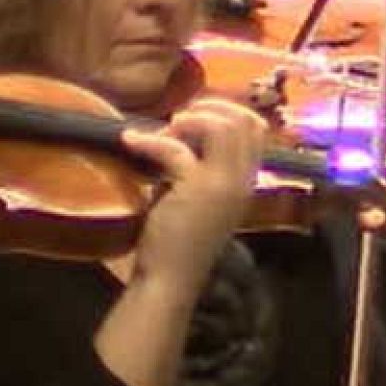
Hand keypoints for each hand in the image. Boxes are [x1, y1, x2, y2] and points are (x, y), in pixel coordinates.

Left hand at [120, 98, 265, 301]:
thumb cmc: (178, 241)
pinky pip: (176, 148)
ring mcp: (224, 184)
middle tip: (178, 121)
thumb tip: (178, 131)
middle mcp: (242, 180)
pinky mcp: (197, 188)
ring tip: (163, 133)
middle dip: (209, 108)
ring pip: (222, 126)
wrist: (170, 277)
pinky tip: (130, 141)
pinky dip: (149, 140)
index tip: (194, 116)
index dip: (226, 111)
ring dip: (188, 121)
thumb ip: (198, 166)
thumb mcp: (196, 196)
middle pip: (244, 121)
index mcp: (246, 182)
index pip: (256, 129)